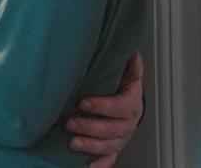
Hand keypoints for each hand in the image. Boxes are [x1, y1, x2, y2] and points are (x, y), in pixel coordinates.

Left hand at [66, 52, 143, 166]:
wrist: (128, 98)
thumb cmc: (120, 82)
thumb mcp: (125, 68)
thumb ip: (124, 59)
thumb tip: (126, 46)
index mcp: (131, 102)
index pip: (119, 106)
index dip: (102, 106)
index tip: (82, 102)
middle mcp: (128, 123)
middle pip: (113, 129)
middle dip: (91, 127)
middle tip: (69, 122)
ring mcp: (121, 137)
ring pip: (110, 146)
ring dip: (92, 146)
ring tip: (72, 142)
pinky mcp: (114, 147)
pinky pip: (110, 159)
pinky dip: (100, 164)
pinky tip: (88, 167)